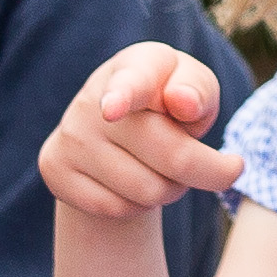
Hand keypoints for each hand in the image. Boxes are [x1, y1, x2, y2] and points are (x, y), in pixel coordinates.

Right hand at [38, 48, 243, 219]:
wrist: (118, 124)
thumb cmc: (171, 100)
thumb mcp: (194, 87)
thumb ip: (198, 89)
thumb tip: (182, 102)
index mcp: (135, 67)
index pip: (131, 84)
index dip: (122, 96)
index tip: (113, 108)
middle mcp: (93, 99)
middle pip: (170, 156)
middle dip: (209, 171)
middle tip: (223, 169)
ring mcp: (70, 135)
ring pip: (146, 191)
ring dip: (172, 190)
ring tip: (167, 170)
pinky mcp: (53, 168)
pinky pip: (116, 210)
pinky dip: (140, 206)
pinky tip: (136, 183)